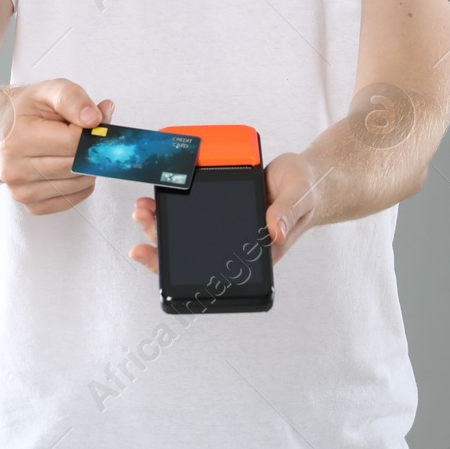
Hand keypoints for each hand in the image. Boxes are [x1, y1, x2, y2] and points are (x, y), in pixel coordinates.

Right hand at [0, 79, 112, 214]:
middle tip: (87, 136)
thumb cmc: (31, 111)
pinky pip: (72, 200)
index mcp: (16, 137)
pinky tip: (72, 167)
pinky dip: (81, 185)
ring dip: (88, 167)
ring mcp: (21, 192)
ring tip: (75, 150)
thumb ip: (73, 98)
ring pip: (78, 184)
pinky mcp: (32, 206)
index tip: (90, 122)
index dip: (89, 131)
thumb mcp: (49, 91)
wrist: (7, 131)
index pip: (72, 141)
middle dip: (91, 149)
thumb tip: (95, 119)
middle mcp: (14, 169)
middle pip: (77, 165)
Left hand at [128, 151, 323, 272]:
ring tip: (142, 208)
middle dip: (158, 240)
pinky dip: (172, 205)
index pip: (211, 272)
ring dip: (159, 222)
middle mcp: (235, 245)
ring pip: (184, 233)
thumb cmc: (305, 191)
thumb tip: (273, 233)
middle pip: (188, 254)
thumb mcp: (298, 196)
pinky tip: (157, 195)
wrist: (307, 177)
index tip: (151, 255)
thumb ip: (286, 213)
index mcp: (253, 253)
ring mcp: (225, 228)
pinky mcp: (220, 208)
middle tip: (142, 217)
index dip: (177, 270)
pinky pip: (191, 210)